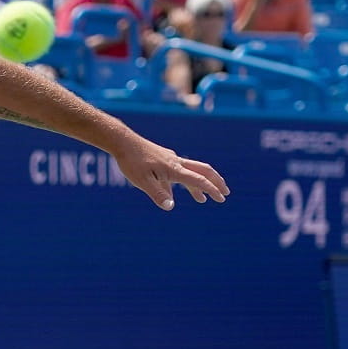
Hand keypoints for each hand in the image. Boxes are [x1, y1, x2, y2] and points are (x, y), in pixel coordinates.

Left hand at [114, 138, 228, 210]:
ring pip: (191, 171)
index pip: (198, 180)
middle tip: (225, 193)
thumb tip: (171, 207)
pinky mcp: (163, 158)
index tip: (221, 198)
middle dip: (215, 182)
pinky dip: (183, 182)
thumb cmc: (131, 162)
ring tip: (203, 200)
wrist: (123, 141)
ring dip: (200, 184)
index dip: (211, 189)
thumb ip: (158, 194)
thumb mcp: (142, 181)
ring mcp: (170, 159)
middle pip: (203, 170)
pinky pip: (178, 171)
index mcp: (173, 169)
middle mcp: (175, 162)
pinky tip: (174, 193)